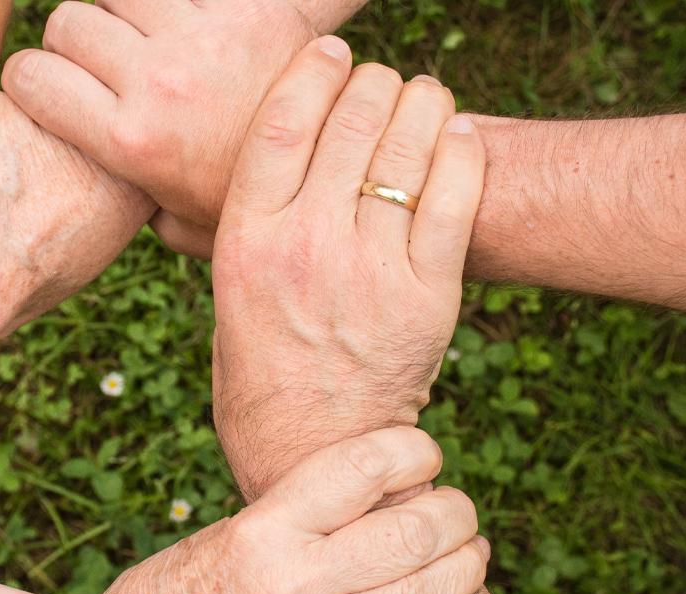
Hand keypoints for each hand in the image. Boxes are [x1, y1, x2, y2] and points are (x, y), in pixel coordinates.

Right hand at [1, 0, 358, 256]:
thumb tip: (99, 197)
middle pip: (68, 23)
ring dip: (122, 10)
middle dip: (76, 42)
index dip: (29, 77)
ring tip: (145, 38)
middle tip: (104, 64)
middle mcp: (157, 82)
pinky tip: (186, 23)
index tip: (46, 86)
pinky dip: (169, 3)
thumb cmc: (253, 203)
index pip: (30, 77)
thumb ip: (131, 202)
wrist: (344, 170)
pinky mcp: (244, 7)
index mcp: (130, 139)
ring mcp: (200, 38)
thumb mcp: (182, 222)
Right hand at [102, 427, 490, 593]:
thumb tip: (403, 484)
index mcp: (264, 532)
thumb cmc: (210, 584)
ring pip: (437, 587)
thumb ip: (314, 510)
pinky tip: (454, 593)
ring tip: (464, 554)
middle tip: (455, 509)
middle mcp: (295, 583)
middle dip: (455, 513)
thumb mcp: (246, 531)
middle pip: (415, 531)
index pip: (363, 466)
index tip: (422, 454)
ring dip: (468, 564)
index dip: (413, 450)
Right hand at [209, 38, 484, 500]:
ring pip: (406, 149)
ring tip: (423, 96)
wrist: (313, 448)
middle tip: (381, 79)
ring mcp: (369, 270)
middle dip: (372, 82)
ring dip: (421, 104)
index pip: (280, 124)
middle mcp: (305, 246)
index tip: (331, 52)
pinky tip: (457, 134)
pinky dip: (461, 151)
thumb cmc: (260, 369)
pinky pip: (454, 198)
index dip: (311, 72)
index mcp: (246, 241)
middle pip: (349, 123)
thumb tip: (224, 172)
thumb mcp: (224, 294)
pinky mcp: (427, 296)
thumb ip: (230, 229)